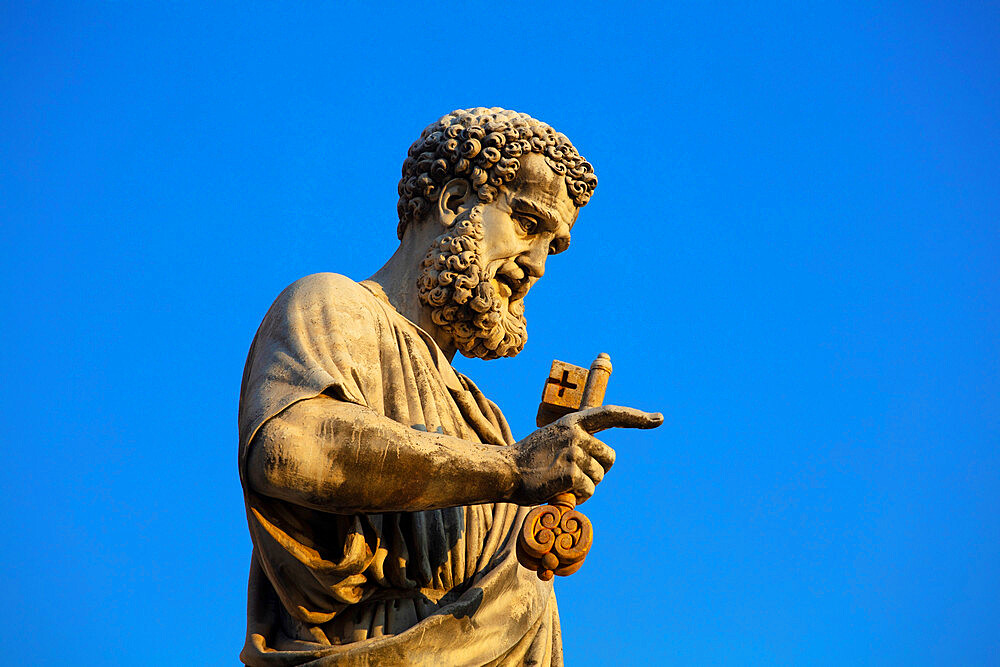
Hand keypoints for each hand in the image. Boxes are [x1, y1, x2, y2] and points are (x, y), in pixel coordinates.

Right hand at [508, 405, 662, 505]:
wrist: (504, 470)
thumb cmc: (530, 459)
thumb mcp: (555, 438)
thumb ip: (578, 441)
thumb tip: (603, 460)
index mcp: (574, 422)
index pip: (611, 414)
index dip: (637, 417)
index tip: (659, 418)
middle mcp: (576, 433)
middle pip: (610, 457)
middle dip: (597, 470)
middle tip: (571, 473)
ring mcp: (573, 452)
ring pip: (599, 477)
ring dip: (585, 485)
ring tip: (560, 480)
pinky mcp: (569, 473)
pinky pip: (589, 491)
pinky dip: (578, 497)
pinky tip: (558, 490)